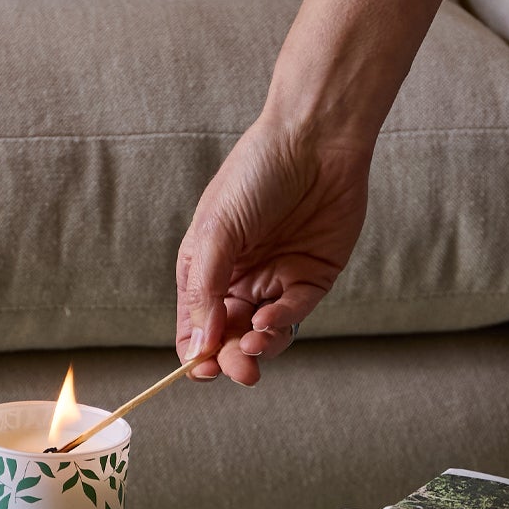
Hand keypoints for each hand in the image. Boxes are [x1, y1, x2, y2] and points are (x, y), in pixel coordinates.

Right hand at [174, 123, 371, 386]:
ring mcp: (277, 279)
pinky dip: (281, 322)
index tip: (200, 368)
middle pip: (229, 336)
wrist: (314, 140)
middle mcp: (240, 279)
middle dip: (230, 357)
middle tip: (236, 368)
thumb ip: (206, 287)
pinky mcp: (313, 278)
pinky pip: (295, 313)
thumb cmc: (255, 174)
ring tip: (254, 346)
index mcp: (207, 267)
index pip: (195, 324)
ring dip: (257, 347)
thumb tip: (199, 342)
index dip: (195, 352)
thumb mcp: (217, 229)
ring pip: (263, 333)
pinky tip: (271, 319)